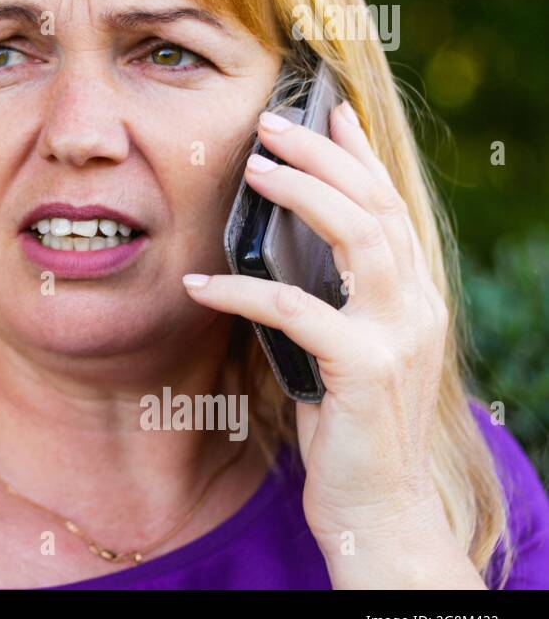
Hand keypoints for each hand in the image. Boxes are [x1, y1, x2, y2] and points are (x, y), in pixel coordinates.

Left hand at [181, 100, 483, 587]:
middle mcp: (417, 306)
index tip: (326, 110)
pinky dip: (242, 290)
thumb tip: (270, 248)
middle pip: (375, 205)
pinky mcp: (366, 369)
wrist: (377, 508)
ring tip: (252, 168)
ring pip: (357, 237)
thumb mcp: (339, 348)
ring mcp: (399, 335)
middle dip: (323, 155)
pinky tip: (200, 282)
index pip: (389, 205)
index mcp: (413, 295)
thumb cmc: (347, 426)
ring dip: (302, 194)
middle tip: (269, 124)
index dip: (358, 154)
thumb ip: (326, 298)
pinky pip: (296, 310)